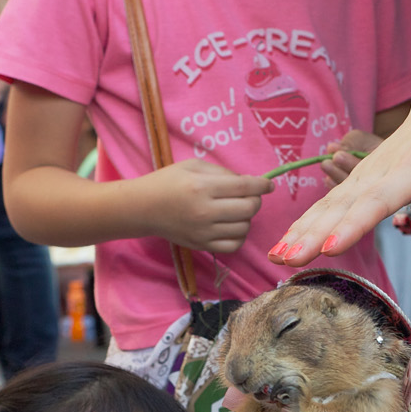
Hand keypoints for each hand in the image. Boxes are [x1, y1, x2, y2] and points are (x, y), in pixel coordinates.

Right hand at [133, 158, 271, 252]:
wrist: (142, 208)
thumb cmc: (168, 182)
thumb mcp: (193, 166)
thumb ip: (223, 173)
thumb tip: (250, 183)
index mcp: (202, 187)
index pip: (245, 187)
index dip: (262, 185)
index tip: (268, 184)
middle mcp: (205, 211)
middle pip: (249, 208)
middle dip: (255, 200)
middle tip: (248, 195)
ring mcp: (204, 231)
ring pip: (245, 227)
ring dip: (247, 217)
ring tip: (235, 210)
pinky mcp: (202, 245)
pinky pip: (234, 245)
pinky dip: (239, 235)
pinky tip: (232, 226)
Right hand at [269, 82, 410, 262]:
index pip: (377, 201)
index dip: (353, 225)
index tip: (328, 248)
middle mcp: (383, 170)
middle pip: (342, 205)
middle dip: (311, 234)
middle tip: (283, 261)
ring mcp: (370, 170)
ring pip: (331, 201)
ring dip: (302, 228)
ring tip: (277, 255)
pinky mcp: (365, 173)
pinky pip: (332, 198)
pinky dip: (309, 218)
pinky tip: (292, 238)